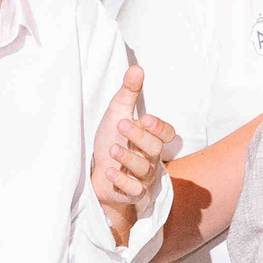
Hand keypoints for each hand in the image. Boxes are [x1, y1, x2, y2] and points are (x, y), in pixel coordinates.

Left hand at [90, 64, 173, 215]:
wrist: (95, 173)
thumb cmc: (110, 142)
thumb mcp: (117, 114)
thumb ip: (128, 93)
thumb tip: (137, 68)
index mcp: (151, 140)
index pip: (168, 135)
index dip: (159, 127)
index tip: (144, 118)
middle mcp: (151, 160)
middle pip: (154, 149)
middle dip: (139, 137)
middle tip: (121, 125)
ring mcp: (143, 179)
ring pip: (144, 170)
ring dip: (129, 159)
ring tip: (112, 150)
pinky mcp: (131, 195)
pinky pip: (133, 191)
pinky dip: (122, 181)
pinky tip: (109, 171)